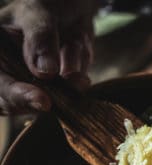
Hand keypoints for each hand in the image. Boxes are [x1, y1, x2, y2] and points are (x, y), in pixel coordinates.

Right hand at [0, 0, 97, 114]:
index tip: (43, 101)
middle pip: (16, 102)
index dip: (17, 96)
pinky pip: (68, 95)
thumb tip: (45, 72)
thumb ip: (40, 39)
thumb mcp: (38, 11)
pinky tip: (78, 47)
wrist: (73, 4)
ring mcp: (30, 81)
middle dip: (46, 95)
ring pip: (47, 101)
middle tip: (69, 86)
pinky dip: (78, 76)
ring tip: (74, 43)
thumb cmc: (48, 1)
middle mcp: (7, 70)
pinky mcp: (54, 89)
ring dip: (68, 80)